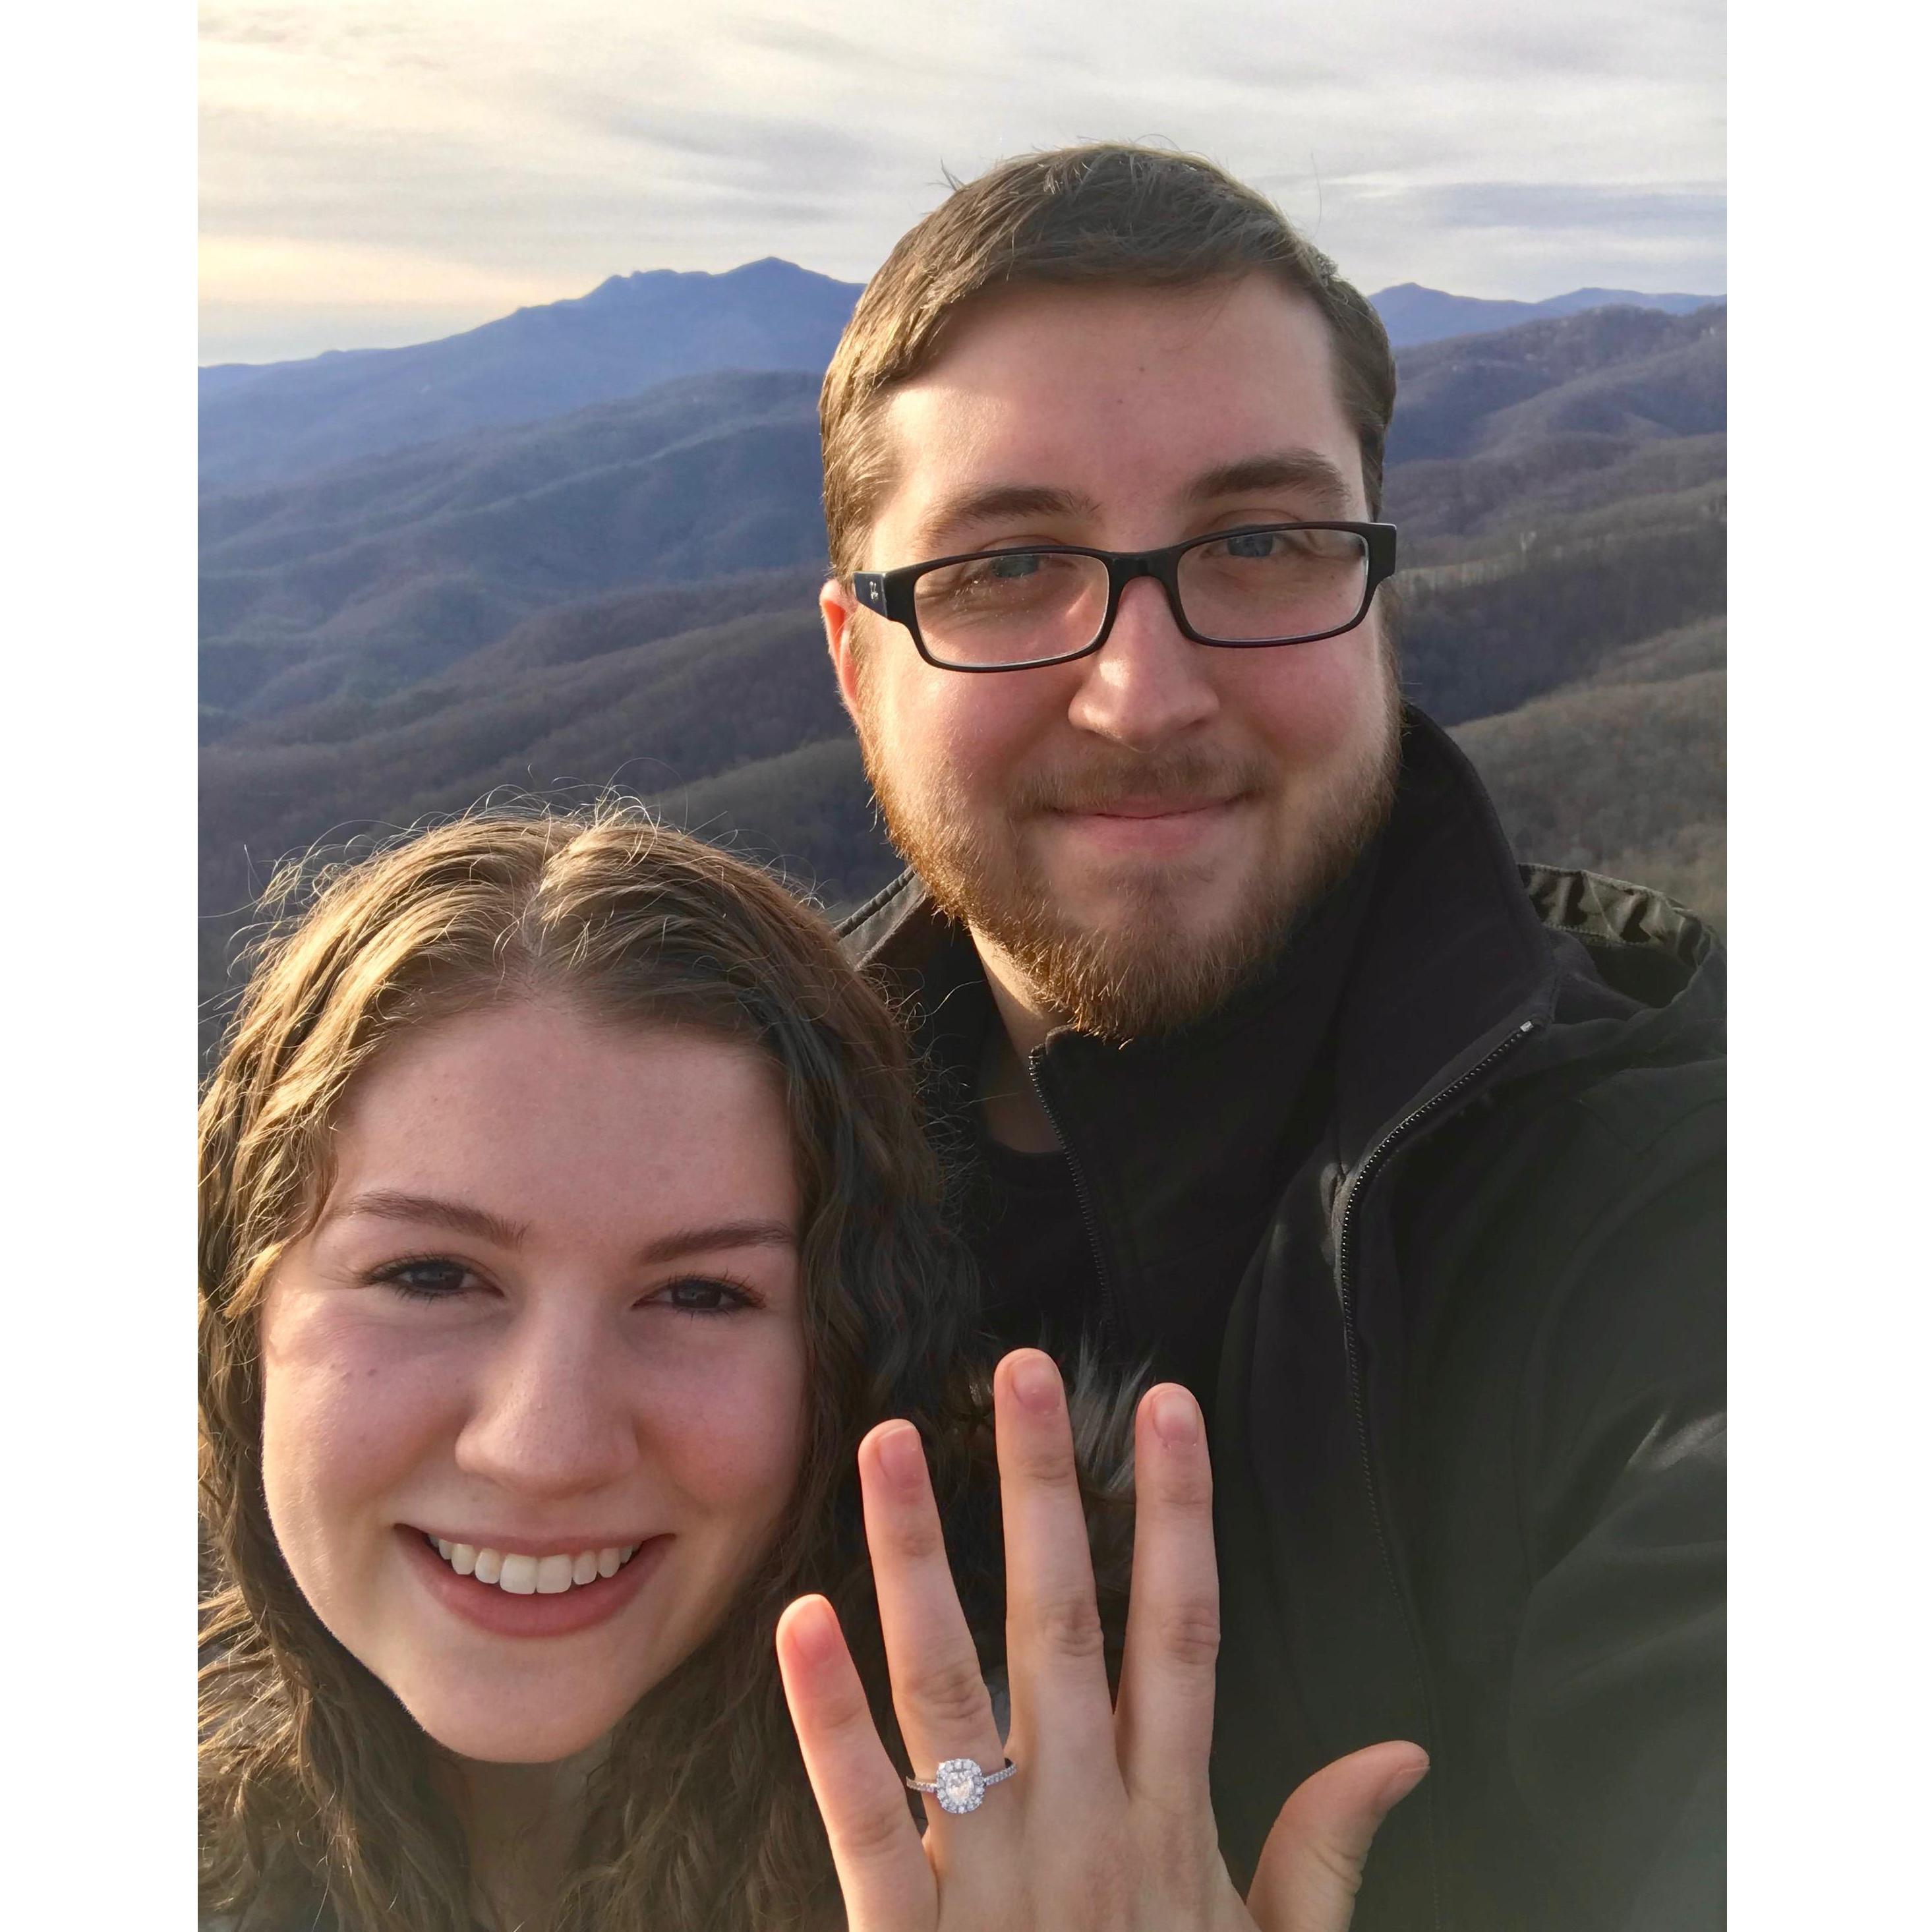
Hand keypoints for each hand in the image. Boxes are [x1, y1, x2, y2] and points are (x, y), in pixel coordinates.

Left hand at [775, 1348, 1427, 1930]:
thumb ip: (1325, 1851)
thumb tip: (1402, 1749)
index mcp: (1168, 1821)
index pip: (1183, 1631)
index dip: (1180, 1512)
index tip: (1167, 1404)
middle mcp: (1083, 1824)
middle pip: (1065, 1623)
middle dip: (1048, 1490)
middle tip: (1022, 1369)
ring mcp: (991, 1878)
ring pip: (951, 1687)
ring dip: (919, 1558)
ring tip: (890, 1442)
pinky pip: (861, 1817)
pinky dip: (828, 1720)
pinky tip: (800, 1622)